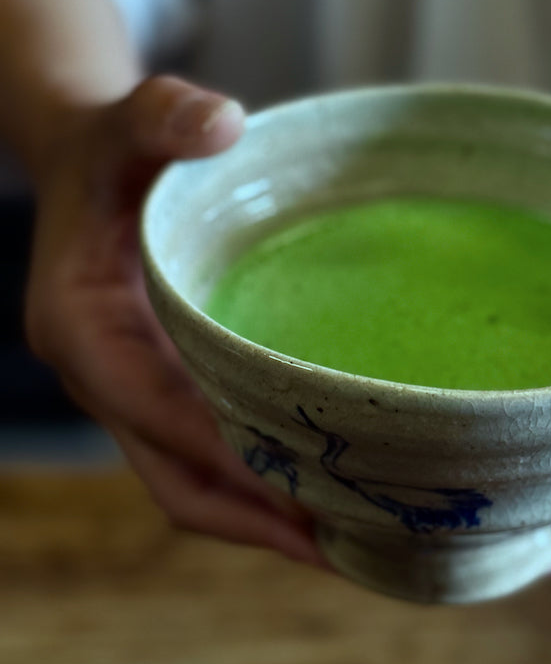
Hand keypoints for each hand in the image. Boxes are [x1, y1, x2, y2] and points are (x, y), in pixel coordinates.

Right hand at [25, 75, 322, 565]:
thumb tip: (222, 123)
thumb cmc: (110, 145)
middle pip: (176, 478)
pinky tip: (325, 488)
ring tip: (356, 539)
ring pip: (191, 482)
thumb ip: (163, 115)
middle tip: (351, 548)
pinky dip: (259, 485)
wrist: (83, 162)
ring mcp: (129, 394)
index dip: (230, 457)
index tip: (304, 493)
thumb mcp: (128, 120)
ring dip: (264, 518)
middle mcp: (101, 377)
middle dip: (257, 520)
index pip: (159, 413)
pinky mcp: (157, 393)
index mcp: (81, 327)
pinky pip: (204, 458)